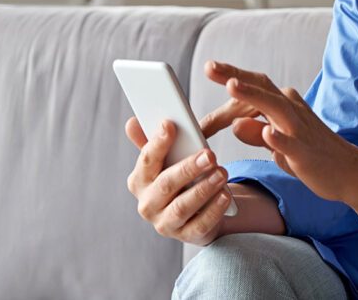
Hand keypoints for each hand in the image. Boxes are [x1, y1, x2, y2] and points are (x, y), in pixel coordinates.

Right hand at [124, 118, 230, 245]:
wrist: (195, 212)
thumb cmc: (179, 179)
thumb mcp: (167, 160)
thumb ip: (152, 142)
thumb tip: (132, 122)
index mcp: (139, 181)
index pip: (146, 161)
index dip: (157, 143)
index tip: (170, 125)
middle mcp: (148, 204)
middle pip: (166, 185)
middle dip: (188, 168)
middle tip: (210, 154)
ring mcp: (165, 223)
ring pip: (182, 207)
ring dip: (203, 189)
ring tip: (222, 173)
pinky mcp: (186, 236)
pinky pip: (200, 225)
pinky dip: (213, 210)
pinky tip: (225, 195)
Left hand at [206, 60, 357, 202]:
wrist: (350, 172)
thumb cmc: (312, 155)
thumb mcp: (278, 144)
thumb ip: (256, 133)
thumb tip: (235, 124)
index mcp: (285, 105)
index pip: (255, 87)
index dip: (232, 76)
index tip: (210, 67)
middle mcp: (292, 110)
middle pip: (262, 88)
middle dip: (235, 76)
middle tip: (210, 67)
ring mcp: (299, 130)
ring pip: (275, 108)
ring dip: (253, 95)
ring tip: (231, 86)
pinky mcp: (305, 152)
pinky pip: (290, 143)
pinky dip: (278, 137)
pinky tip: (266, 132)